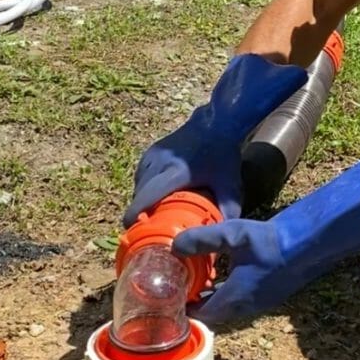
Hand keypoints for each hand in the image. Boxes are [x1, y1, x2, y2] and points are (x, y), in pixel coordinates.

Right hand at [124, 53, 306, 224]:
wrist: (216, 123)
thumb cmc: (222, 156)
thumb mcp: (229, 184)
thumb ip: (229, 210)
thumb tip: (223, 236)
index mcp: (175, 173)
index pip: (147, 196)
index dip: (135, 213)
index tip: (130, 229)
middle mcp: (159, 163)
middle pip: (140, 193)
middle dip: (140, 211)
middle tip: (149, 228)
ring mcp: (153, 155)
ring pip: (138, 184)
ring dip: (142, 199)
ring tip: (153, 213)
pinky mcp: (151, 151)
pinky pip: (140, 174)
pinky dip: (143, 187)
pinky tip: (155, 195)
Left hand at [172, 154, 359, 322]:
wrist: (309, 243)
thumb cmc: (271, 241)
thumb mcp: (234, 236)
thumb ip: (203, 240)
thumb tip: (174, 245)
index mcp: (234, 299)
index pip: (201, 317)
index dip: (182, 312)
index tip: (166, 300)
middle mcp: (245, 307)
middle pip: (213, 314)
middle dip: (195, 305)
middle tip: (177, 289)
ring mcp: (258, 303)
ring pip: (227, 307)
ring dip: (211, 298)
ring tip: (194, 280)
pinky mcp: (268, 295)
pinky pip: (239, 300)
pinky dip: (225, 292)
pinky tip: (222, 273)